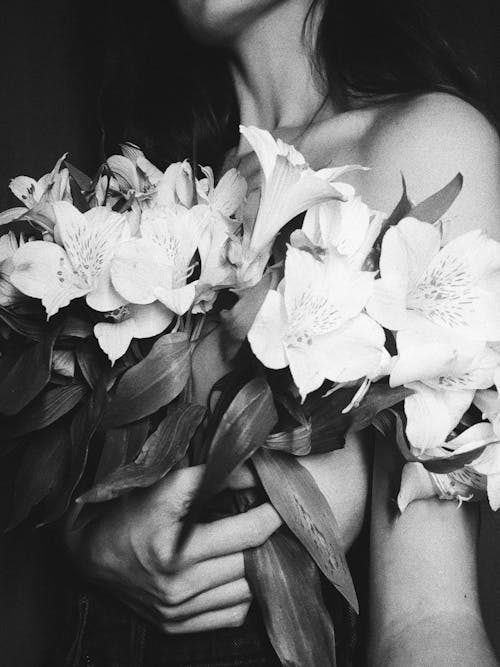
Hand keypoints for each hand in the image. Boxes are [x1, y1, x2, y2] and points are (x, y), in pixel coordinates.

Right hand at [66, 465, 280, 633]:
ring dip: (259, 567)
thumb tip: (257, 471)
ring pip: (247, 593)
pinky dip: (244, 594)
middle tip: (274, 518)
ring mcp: (177, 612)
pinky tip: (237, 572)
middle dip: (270, 539)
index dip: (273, 513)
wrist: (91, 552)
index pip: (248, 533)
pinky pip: (232, 616)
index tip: (282, 499)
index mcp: (175, 550)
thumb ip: (215, 477)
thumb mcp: (168, 486)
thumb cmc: (131, 512)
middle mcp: (177, 587)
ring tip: (257, 543)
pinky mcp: (176, 626)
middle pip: (252, 564)